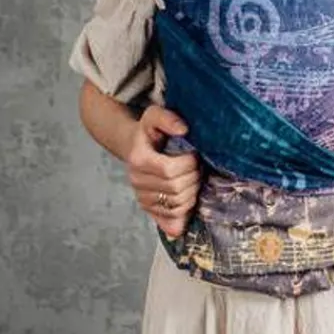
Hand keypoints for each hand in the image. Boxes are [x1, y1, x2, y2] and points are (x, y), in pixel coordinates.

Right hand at [125, 105, 202, 237]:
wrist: (135, 147)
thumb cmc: (149, 132)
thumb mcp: (155, 115)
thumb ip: (168, 118)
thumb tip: (183, 129)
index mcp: (138, 160)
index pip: (169, 170)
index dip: (188, 164)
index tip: (194, 155)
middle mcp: (136, 182)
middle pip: (175, 189)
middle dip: (193, 178)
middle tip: (197, 167)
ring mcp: (142, 198)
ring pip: (176, 205)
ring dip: (192, 192)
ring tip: (193, 178)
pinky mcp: (149, 209)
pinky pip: (172, 218)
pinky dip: (185, 208)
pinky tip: (188, 194)